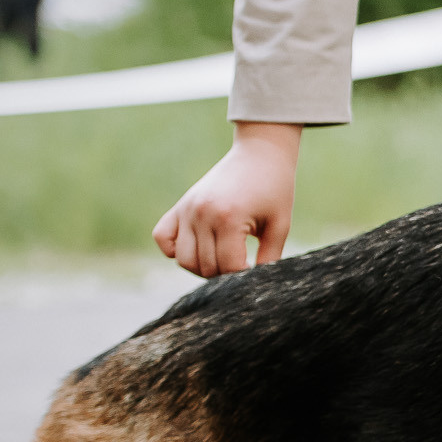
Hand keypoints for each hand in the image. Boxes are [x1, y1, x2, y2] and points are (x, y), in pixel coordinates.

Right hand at [154, 121, 301, 277]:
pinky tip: (197, 246)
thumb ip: (269, 258)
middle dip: (225, 274)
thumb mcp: (280, 225)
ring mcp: (187, 209)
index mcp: (228, 219)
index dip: (243, 276)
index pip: (228, 267)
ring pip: (182, 259)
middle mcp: (201, 214)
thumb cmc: (275, 188)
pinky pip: (162, 237)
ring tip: (224, 258)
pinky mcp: (180, 205)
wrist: (260, 154)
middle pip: (205, 266)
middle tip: (243, 263)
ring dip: (202, 267)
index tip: (256, 270)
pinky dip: (174, 249)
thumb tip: (257, 286)